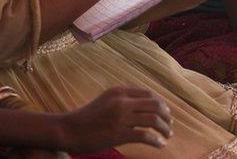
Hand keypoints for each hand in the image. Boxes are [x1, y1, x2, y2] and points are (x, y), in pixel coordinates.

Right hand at [58, 87, 172, 152]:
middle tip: (170, 126)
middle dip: (166, 116)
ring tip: (167, 136)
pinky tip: (159, 145)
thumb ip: (123, 101)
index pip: (149, 94)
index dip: (161, 104)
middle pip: (155, 104)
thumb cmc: (86, 119)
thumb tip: (143, 108)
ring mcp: (120, 117)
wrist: (67, 130)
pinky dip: (156, 140)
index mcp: (119, 91)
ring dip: (164, 129)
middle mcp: (122, 101)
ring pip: (153, 119)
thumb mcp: (106, 101)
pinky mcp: (118, 133)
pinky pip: (144, 135)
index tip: (166, 113)